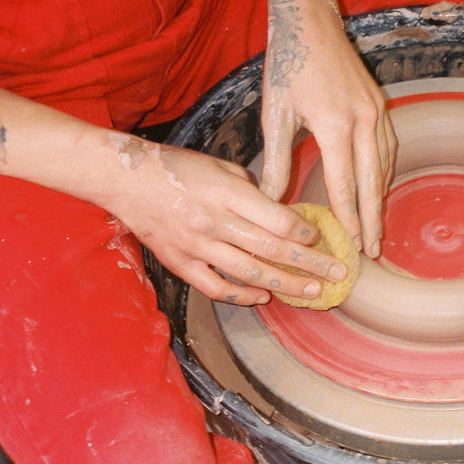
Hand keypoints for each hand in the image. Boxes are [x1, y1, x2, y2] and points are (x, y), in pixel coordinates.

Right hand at [103, 140, 347, 305]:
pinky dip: (242, 295)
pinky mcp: (180, 263)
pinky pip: (216, 287)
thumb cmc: (177, 167)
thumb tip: (280, 213)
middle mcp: (214, 221)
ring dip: (286, 285)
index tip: (322, 237)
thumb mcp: (220, 165)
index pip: (277, 220)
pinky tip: (264, 297)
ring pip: (250, 272)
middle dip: (311, 264)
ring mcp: (196, 245)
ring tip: (314, 293)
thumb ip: (252, 190)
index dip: (305, 232)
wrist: (125, 179)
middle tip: (338, 273)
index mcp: (227, 192)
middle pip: (273, 249)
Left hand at [258, 0, 395, 257]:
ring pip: (384, 167)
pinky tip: (378, 188)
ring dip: (380, 199)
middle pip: (372, 183)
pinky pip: (387, 148)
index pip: (345, 184)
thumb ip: (277, 161)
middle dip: (372, 219)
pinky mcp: (380, 105)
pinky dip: (384, 173)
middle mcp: (363, 120)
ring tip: (375, 227)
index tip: (352, 244)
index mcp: (335, 125)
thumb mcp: (275, 114)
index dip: (349, 218)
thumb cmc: (287, 66)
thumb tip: (272, 200)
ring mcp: (376, 112)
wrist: (311, 23)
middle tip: (373, 250)